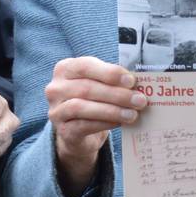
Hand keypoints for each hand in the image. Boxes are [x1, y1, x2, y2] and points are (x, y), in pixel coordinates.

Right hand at [46, 56, 146, 196]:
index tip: (131, 80)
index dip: (108, 73)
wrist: (78, 130)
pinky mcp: (63, 129)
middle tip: (140, 100)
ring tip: (133, 114)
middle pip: (86, 88)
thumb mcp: (98, 85)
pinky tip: (120, 122)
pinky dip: (104, 123)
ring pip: (81, 107)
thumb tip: (137, 83)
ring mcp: (56, 109)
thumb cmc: (92, 100)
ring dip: (111, 110)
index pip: (84, 66)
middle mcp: (55, 88)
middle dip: (116, 94)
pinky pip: (83, 125)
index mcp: (64, 69)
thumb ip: (111, 80)